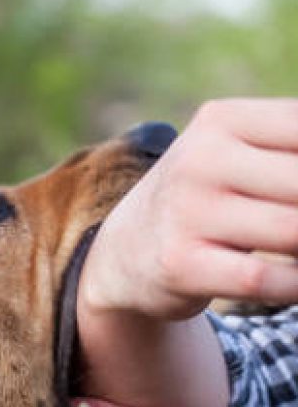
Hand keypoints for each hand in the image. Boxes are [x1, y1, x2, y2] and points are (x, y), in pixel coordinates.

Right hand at [80, 98, 297, 320]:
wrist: (126, 250)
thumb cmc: (204, 198)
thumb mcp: (235, 156)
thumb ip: (289, 154)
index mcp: (223, 121)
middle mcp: (200, 161)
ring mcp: (188, 214)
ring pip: (292, 231)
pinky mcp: (181, 265)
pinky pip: (263, 281)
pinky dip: (296, 285)